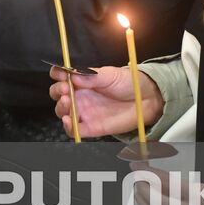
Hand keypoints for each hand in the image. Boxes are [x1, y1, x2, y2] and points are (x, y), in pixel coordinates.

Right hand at [49, 65, 163, 139]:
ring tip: (67, 101)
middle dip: (57, 91)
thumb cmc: (128, 83)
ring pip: (63, 112)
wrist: (146, 99)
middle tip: (65, 89)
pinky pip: (74, 130)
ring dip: (61, 107)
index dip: (57, 74)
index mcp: (82, 80)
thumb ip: (91, 76)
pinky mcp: (91, 127)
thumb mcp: (110, 75)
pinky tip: (69, 120)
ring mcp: (84, 112)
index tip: (60, 74)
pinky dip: (68, 127)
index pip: (62, 76)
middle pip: (58, 94)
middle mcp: (80, 96)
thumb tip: (73, 74)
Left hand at [133, 163, 203, 204]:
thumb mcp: (196, 187)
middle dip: (144, 189)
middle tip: (137, 181)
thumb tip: (145, 171)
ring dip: (142, 204)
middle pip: (161, 202)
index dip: (150, 175)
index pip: (170, 184)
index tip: (137, 168)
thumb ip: (171, 181)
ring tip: (138, 194)